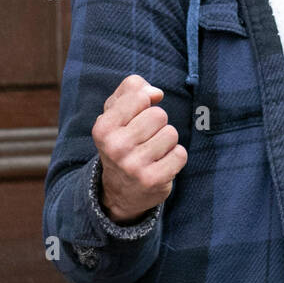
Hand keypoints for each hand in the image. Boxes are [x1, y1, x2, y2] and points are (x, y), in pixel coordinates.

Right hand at [91, 74, 186, 223]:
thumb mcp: (115, 113)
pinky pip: (180, 154)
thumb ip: (131, 90)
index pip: (139, 96)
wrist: (119, 192)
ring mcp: (134, 166)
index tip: (135, 118)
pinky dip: (175, 157)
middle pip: (159, 114)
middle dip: (157, 124)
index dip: (144, 104)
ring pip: (171, 133)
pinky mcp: (153, 180)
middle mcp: (116, 147)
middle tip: (145, 139)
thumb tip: (156, 93)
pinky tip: (161, 164)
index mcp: (103, 128)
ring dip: (167, 141)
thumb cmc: (122, 141)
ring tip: (152, 152)